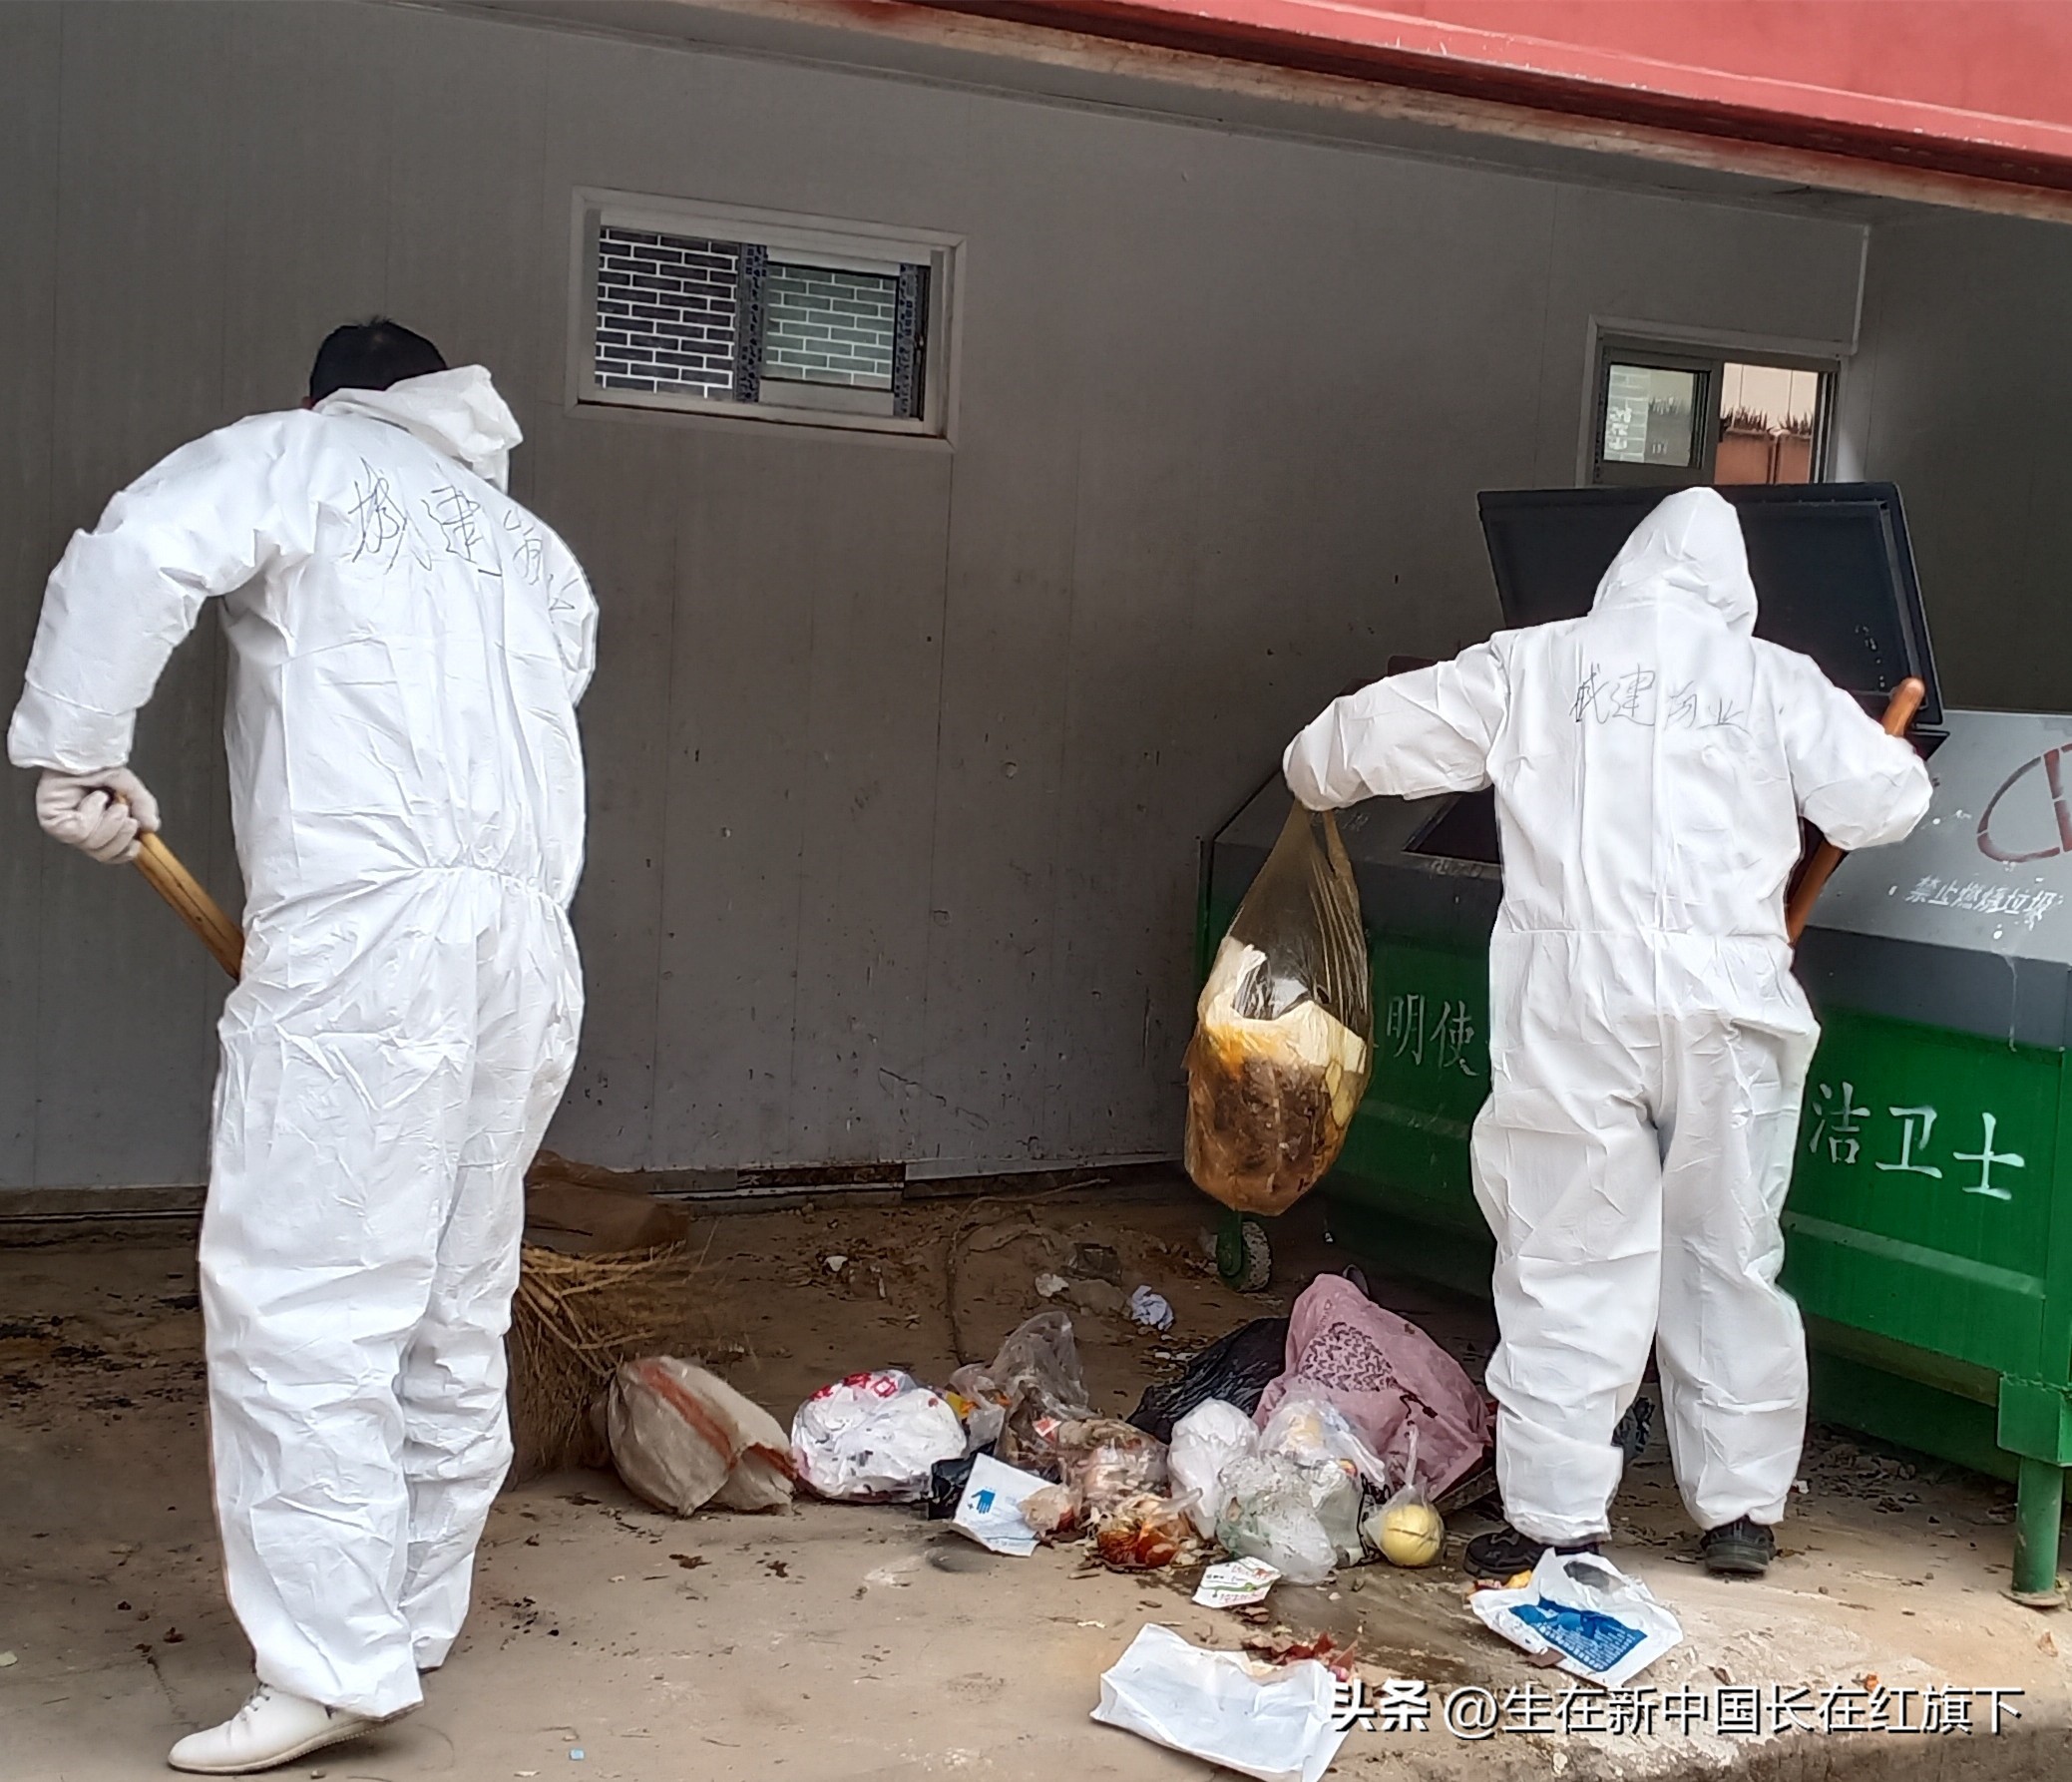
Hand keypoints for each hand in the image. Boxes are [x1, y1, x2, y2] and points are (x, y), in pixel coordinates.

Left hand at [34, 767, 159, 864]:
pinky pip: (78, 832)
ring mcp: (65, 828)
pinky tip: (93, 798)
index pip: (110, 854)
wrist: (80, 752)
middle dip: (120, 836)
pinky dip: (92, 814)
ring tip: (109, 801)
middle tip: (128, 818)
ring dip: (108, 821)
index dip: (124, 853)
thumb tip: (152, 827)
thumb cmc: (97, 766)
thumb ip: (143, 807)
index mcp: (99, 827)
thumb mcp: (130, 788)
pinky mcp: (52, 823)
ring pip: (91, 845)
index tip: (137, 844)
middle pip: (102, 855)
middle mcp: (81, 830)